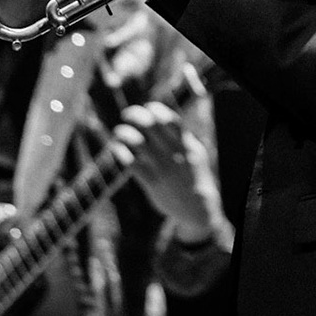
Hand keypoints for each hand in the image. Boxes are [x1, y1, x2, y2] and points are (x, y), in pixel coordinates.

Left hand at [110, 100, 224, 241]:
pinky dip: (120, 152)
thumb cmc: (194, 177)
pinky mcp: (152, 182)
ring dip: (123, 132)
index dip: (154, 108)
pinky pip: (131, 163)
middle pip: (150, 125)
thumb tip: (164, 117)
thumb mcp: (196, 153)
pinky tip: (116, 148)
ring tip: (118, 132)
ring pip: (137, 142)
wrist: (199, 208)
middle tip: (127, 115)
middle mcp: (175, 153)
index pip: (169, 118)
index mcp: (187, 144)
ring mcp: (163, 168)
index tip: (146, 107)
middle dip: (135, 114)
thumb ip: (182, 137)